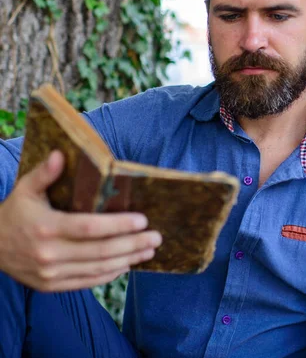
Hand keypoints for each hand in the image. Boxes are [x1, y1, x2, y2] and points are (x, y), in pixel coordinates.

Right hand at [0, 151, 161, 290]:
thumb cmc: (14, 213)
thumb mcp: (25, 189)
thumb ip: (45, 173)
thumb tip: (62, 154)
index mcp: (45, 227)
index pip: (89, 228)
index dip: (118, 225)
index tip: (143, 220)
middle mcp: (49, 254)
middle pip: (100, 251)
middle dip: (132, 245)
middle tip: (156, 237)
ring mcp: (50, 273)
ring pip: (97, 269)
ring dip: (127, 260)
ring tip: (148, 251)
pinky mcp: (51, 286)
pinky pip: (87, 282)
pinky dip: (109, 274)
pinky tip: (126, 265)